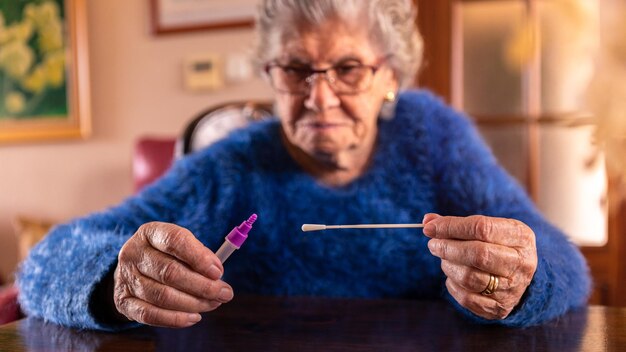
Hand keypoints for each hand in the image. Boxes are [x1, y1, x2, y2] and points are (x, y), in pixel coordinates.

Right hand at [113, 222, 233, 326]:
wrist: (132, 271)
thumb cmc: (166, 256)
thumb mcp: (180, 247)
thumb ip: (199, 255)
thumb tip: (216, 273)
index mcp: (150, 233)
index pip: (174, 240)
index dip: (199, 257)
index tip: (218, 272)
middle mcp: (133, 253)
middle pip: (170, 272)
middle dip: (203, 286)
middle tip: (225, 293)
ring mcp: (125, 278)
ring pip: (162, 296)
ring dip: (194, 303)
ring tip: (214, 303)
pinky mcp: (123, 302)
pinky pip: (151, 315)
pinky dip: (176, 319)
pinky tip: (195, 317)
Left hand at [423, 214, 536, 319]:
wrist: (518, 276)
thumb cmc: (497, 245)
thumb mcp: (487, 228)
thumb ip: (457, 223)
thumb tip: (428, 221)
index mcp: (521, 236)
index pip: (482, 228)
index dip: (452, 227)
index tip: (430, 228)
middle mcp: (521, 263)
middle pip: (478, 254)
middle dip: (448, 248)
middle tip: (433, 245)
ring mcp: (512, 288)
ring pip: (469, 278)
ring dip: (448, 266)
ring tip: (445, 259)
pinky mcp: (499, 307)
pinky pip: (466, 298)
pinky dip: (452, 284)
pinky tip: (452, 276)